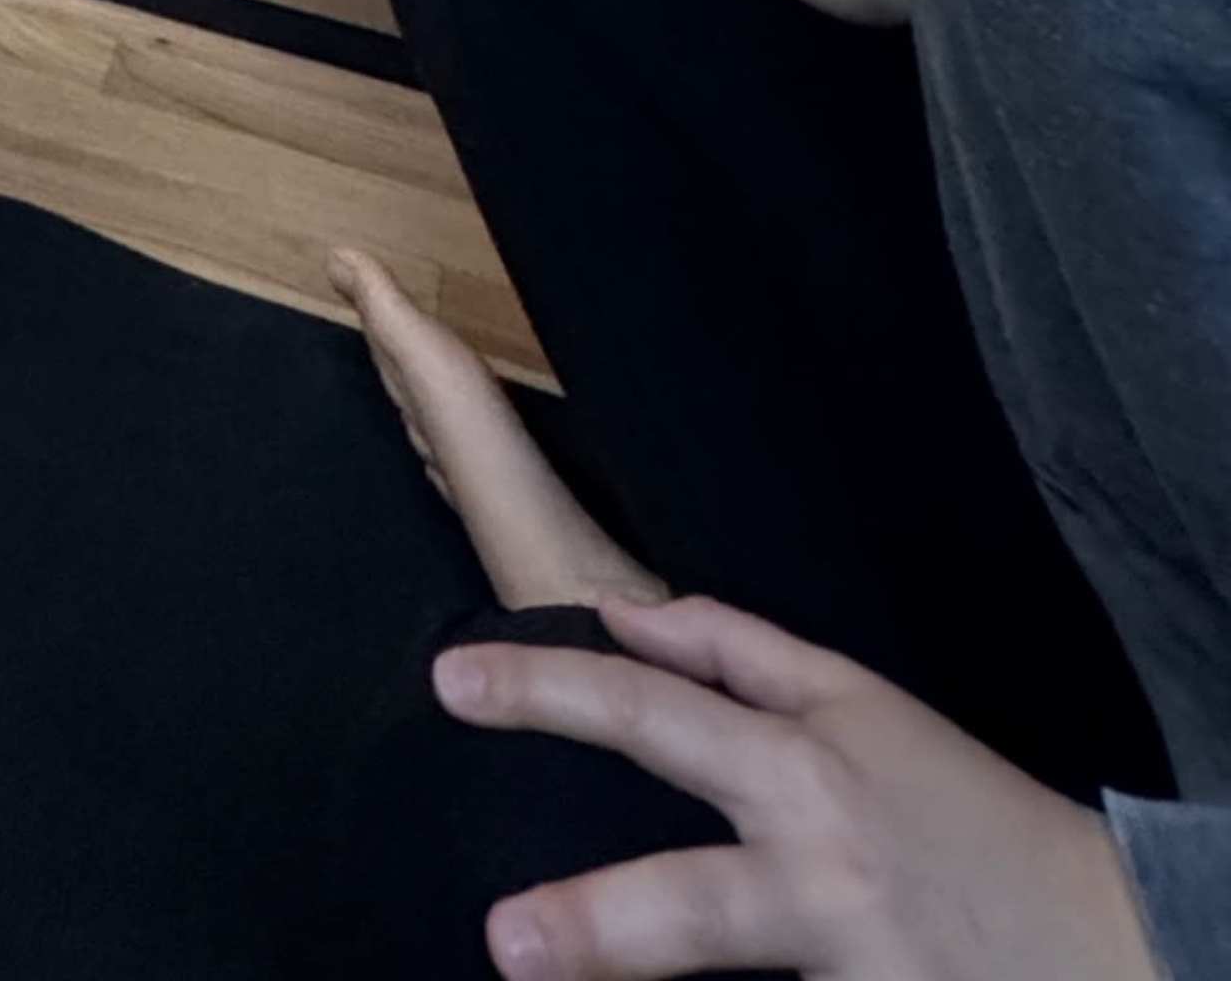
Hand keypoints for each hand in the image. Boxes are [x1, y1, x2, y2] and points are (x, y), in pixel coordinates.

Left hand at [434, 592, 1155, 976]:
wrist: (1107, 936)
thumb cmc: (967, 813)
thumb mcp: (864, 709)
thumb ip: (737, 654)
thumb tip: (623, 615)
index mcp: (806, 766)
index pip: (656, 714)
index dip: (554, 691)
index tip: (453, 681)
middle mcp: (818, 870)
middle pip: (693, 898)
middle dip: (597, 920)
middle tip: (501, 938)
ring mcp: (847, 962)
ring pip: (733, 973)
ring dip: (638, 970)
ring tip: (535, 971)